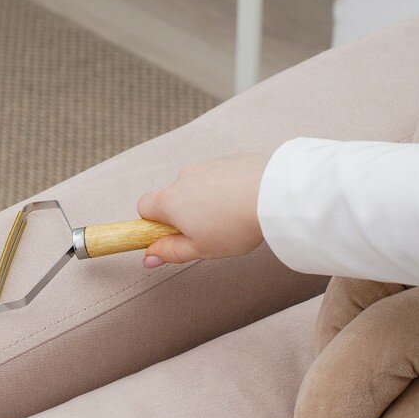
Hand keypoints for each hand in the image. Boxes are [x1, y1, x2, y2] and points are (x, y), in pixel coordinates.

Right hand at [136, 153, 267, 266]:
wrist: (274, 193)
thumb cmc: (234, 224)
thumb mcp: (200, 249)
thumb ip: (171, 252)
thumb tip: (148, 258)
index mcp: (170, 201)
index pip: (143, 208)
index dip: (153, 224)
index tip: (170, 236)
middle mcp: (183, 178)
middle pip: (172, 196)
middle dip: (184, 213)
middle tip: (207, 232)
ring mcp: (206, 165)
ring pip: (197, 186)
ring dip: (206, 201)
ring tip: (231, 218)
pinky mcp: (229, 159)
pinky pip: (219, 176)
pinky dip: (225, 188)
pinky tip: (243, 202)